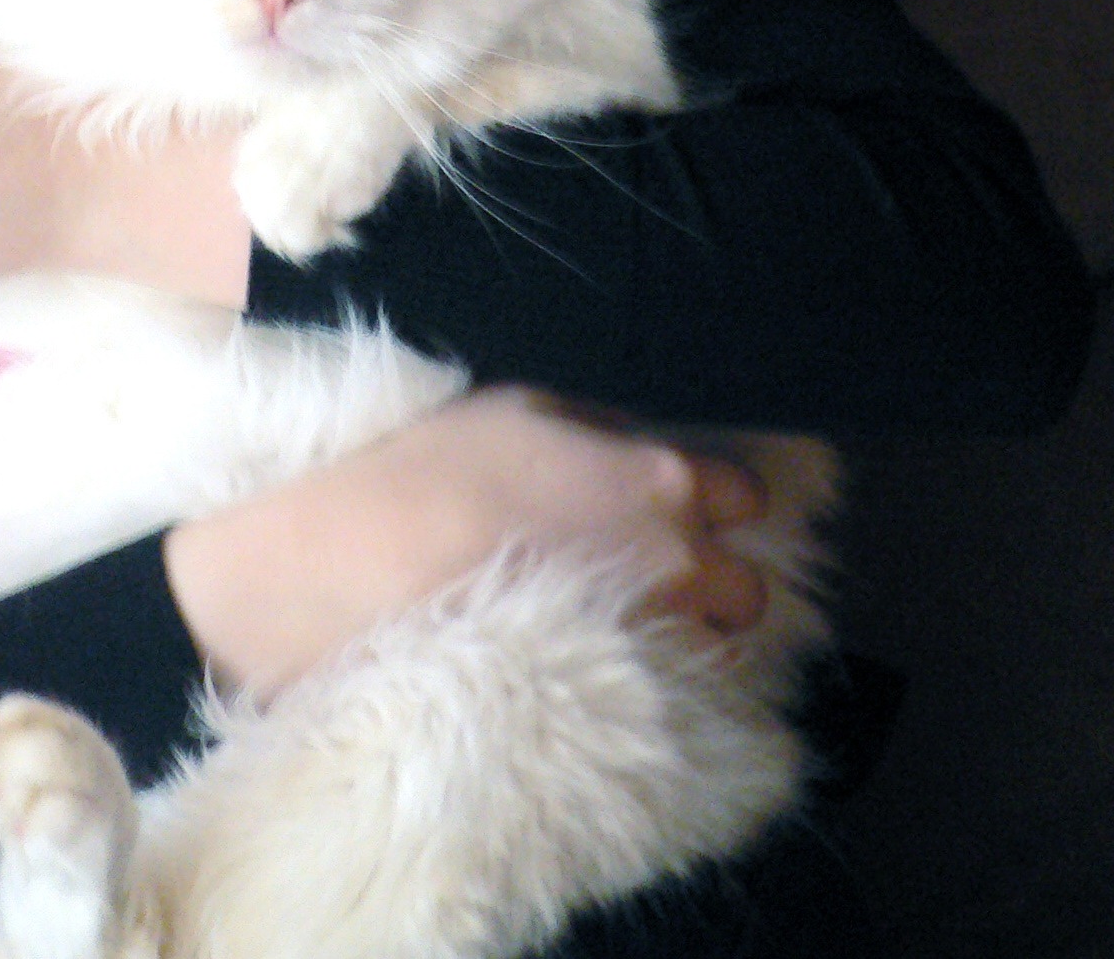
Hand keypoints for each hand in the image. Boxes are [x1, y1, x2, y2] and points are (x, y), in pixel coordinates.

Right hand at [163, 386, 769, 694]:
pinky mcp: (611, 703)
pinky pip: (661, 699)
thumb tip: (632, 449)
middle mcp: (676, 563)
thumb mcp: (516, 409)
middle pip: (746, 588)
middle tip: (647, 576)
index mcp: (658, 481)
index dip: (711, 501)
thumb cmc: (435, 468)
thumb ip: (598, 429)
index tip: (671, 508)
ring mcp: (647, 640)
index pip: (743, 495)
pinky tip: (585, 666)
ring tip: (611, 626)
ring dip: (678, 637)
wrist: (366, 566)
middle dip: (712, 583)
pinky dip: (640, 685)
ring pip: (710, 652)